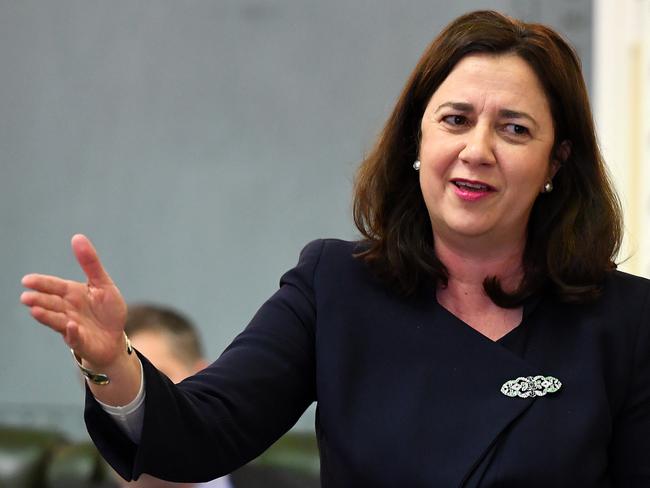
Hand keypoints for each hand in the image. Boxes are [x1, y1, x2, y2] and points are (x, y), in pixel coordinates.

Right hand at [21, 234, 127, 368]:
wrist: (114, 339)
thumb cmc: (107, 310)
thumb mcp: (103, 284)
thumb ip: (91, 263)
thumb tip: (77, 237)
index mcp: (73, 294)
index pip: (55, 286)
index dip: (42, 283)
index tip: (27, 280)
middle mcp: (68, 310)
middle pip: (51, 303)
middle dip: (39, 300)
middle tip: (26, 297)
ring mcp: (72, 327)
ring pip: (57, 320)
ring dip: (47, 316)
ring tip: (35, 310)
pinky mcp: (81, 341)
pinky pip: (75, 337)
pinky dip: (72, 332)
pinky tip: (71, 326)